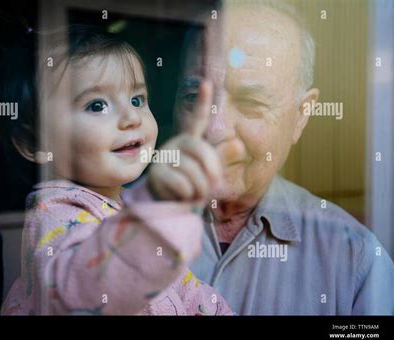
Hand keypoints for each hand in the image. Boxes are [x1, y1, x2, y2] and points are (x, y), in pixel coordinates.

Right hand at [147, 80, 221, 204]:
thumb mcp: (208, 173)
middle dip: (212, 170)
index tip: (207, 83)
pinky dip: (187, 195)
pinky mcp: (156, 173)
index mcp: (190, 141)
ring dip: (200, 189)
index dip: (202, 102)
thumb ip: (220, 159)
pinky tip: (183, 198)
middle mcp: (176, 144)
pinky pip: (180, 184)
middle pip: (200, 150)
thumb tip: (237, 144)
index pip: (197, 120)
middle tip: (213, 187)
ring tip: (197, 196)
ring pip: (192, 170)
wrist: (170, 204)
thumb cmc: (193, 185)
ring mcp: (164, 157)